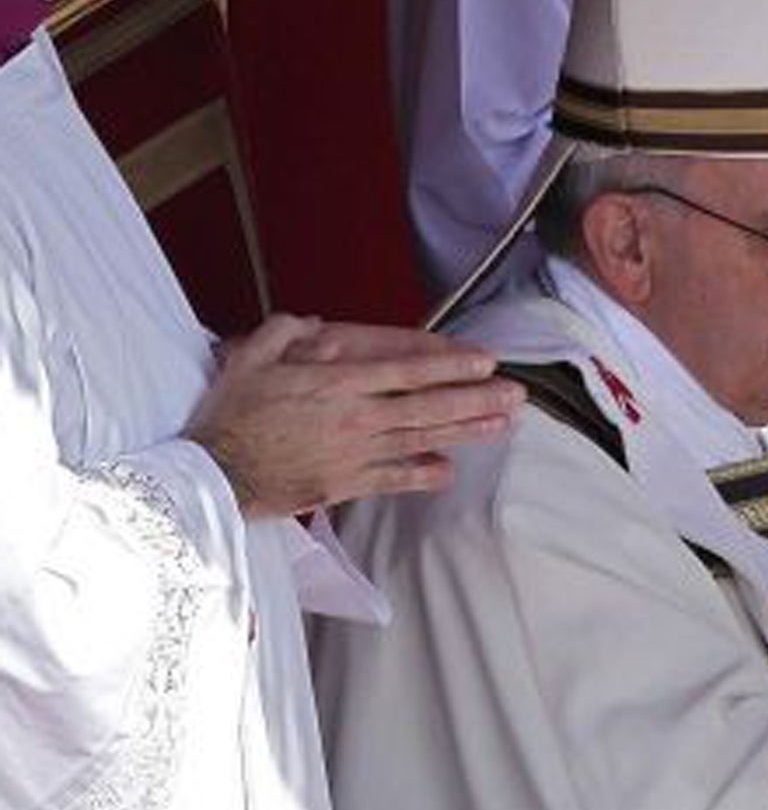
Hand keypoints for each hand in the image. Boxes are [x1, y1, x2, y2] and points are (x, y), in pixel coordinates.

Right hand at [187, 315, 522, 518]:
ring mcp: (352, 455)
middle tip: (516, 393)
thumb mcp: (251, 358)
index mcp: (335, 384)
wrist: (210, 476)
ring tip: (503, 424)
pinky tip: (450, 471)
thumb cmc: (229, 415)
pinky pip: (392, 480)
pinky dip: (422, 475)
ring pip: (420, 440)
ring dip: (465, 432)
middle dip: (476, 398)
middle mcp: (353, 419)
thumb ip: (288, 332)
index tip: (485, 360)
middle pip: (427, 406)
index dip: (450, 365)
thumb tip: (318, 323)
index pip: (406, 371)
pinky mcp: (343, 485)